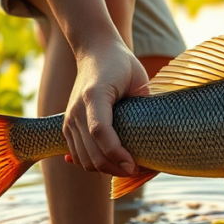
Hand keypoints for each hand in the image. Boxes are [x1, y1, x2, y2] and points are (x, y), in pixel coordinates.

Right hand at [62, 44, 149, 175]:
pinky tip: (110, 165)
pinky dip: (93, 165)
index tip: (134, 166)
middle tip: (137, 171)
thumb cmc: (121, 63)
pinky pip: (78, 156)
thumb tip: (156, 134)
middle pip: (91, 152)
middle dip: (115, 169)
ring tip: (127, 169)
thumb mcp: (138, 78)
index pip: (100, 132)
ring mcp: (69, 119)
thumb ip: (144, 103)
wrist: (94, 52)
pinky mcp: (67, 126)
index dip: (117, 154)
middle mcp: (76, 110)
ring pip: (84, 160)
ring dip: (106, 170)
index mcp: (94, 96)